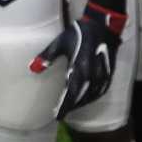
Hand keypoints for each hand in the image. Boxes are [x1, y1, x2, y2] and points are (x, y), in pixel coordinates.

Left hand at [34, 3, 122, 118]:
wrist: (102, 25)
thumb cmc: (79, 33)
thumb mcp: (60, 42)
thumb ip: (47, 56)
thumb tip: (32, 68)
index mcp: (80, 67)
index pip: (71, 93)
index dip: (64, 106)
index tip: (57, 116)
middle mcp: (93, 74)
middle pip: (81, 97)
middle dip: (71, 106)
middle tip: (60, 113)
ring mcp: (103, 75)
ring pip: (92, 96)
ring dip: (81, 103)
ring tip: (71, 107)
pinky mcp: (109, 73)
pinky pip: (100, 91)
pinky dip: (92, 97)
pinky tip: (85, 98)